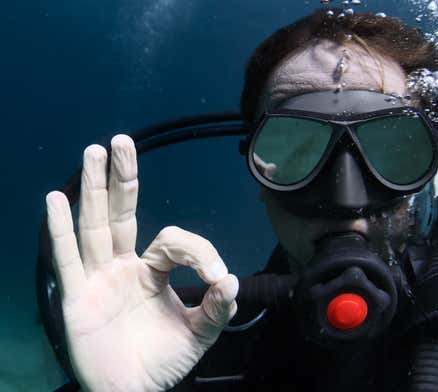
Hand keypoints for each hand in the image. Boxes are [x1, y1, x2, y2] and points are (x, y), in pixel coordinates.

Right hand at [46, 135, 237, 391]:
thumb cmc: (162, 361)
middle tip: (121, 141)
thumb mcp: (199, 334)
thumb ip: (216, 309)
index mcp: (152, 271)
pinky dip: (60, 230)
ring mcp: (98, 278)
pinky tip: (56, 200)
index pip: (172, 240)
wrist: (133, 391)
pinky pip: (67, 259)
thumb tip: (231, 280)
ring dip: (92, 189)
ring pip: (94, 226)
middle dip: (121, 178)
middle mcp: (123, 266)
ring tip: (94, 152)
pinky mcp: (77, 296)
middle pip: (121, 213)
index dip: (198, 250)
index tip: (217, 276)